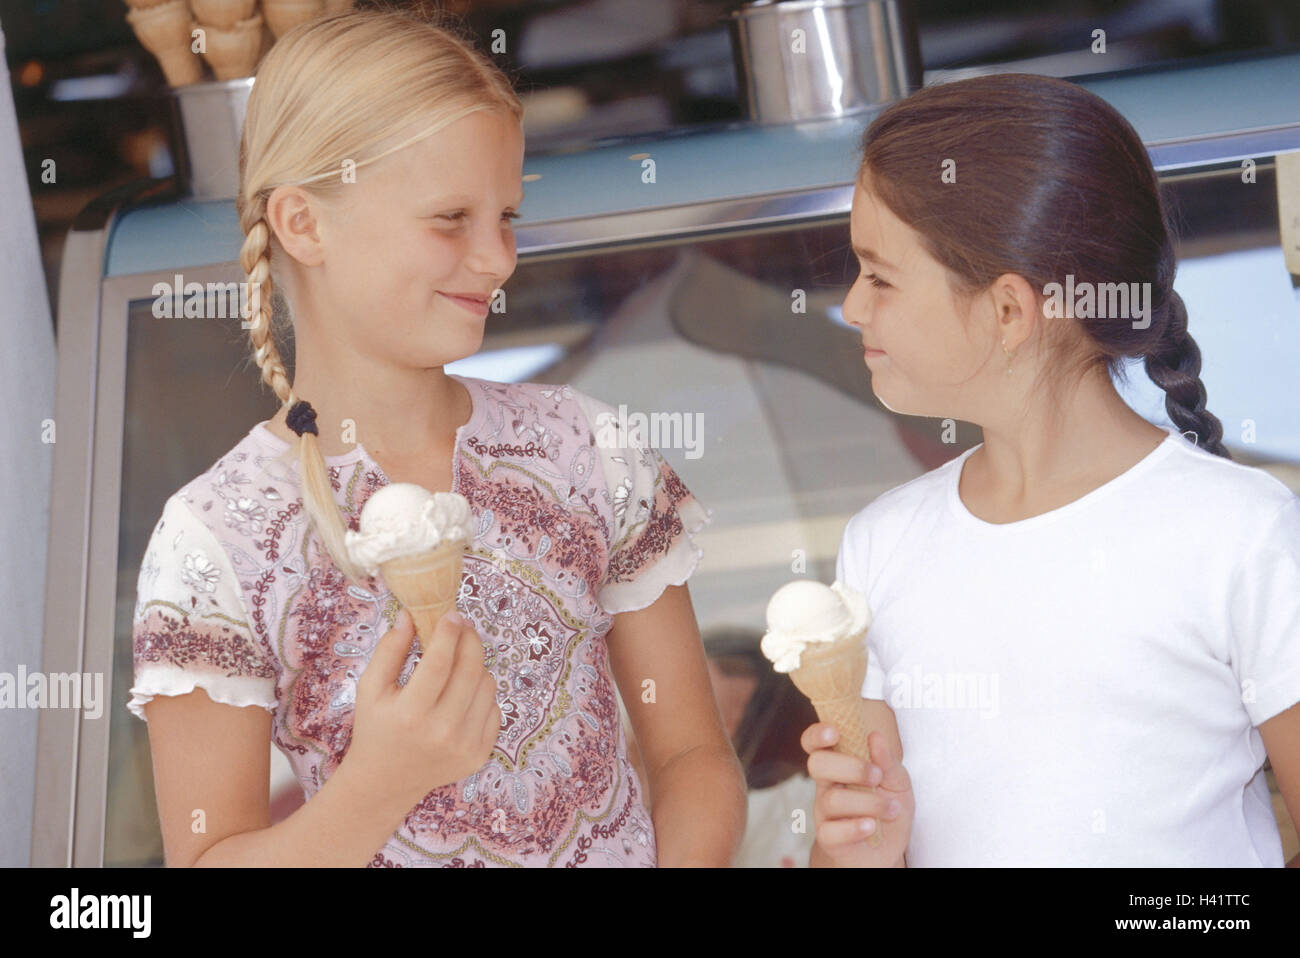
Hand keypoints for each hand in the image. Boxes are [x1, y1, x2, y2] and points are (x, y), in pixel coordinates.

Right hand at [344, 608, 500, 808]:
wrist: (385, 783)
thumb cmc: (376, 729)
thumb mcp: (370, 688)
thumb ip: (389, 649)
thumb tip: (409, 615)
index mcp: (411, 713)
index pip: (441, 661)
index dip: (449, 632)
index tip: (452, 614)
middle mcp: (442, 731)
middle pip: (471, 669)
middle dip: (470, 640)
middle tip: (462, 627)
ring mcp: (465, 746)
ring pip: (487, 685)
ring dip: (476, 666)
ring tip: (457, 664)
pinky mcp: (480, 754)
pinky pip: (494, 708)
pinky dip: (481, 693)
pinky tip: (462, 693)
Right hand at [801, 722, 912, 866]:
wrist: (889, 850)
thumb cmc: (888, 809)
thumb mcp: (898, 783)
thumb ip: (887, 762)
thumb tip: (875, 736)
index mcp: (839, 766)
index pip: (815, 744)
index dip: (817, 734)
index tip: (835, 732)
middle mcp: (827, 786)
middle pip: (818, 764)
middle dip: (850, 767)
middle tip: (876, 777)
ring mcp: (824, 813)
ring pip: (832, 799)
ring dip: (868, 803)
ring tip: (891, 809)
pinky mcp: (828, 839)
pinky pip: (831, 831)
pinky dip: (855, 828)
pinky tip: (872, 827)